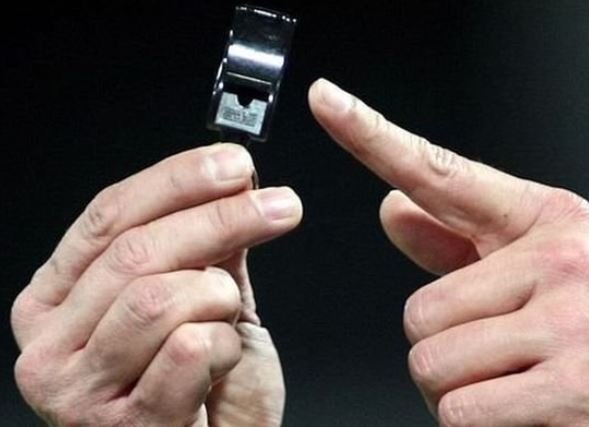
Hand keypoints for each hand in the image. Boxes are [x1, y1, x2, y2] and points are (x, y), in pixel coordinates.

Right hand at [11, 144, 301, 425]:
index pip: (108, 217)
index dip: (177, 181)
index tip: (235, 164)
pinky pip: (188, 349)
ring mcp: (76, 391)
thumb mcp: (201, 303)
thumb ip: (206, 248)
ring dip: (217, 298)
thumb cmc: (205, 390)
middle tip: (279, 205)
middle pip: (134, 252)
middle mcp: (50, 345)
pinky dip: (225, 347)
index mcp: (56, 301)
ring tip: (229, 317)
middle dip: (219, 218)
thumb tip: (233, 181)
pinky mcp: (121, 426)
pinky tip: (220, 366)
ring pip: (157, 298)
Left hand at [309, 78, 588, 425]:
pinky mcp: (571, 386)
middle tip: (497, 356)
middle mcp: (559, 259)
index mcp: (547, 221)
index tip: (328, 102)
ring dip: (456, 391)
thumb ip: (460, 242)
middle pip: (417, 313)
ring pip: (432, 363)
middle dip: (442, 348)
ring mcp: (568, 321)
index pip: (442, 173)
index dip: (372, 135)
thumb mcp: (550, 270)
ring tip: (514, 384)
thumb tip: (393, 207)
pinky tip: (525, 411)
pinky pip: (461, 411)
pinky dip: (476, 424)